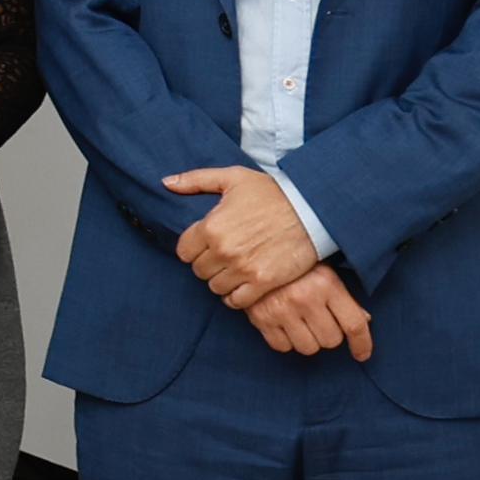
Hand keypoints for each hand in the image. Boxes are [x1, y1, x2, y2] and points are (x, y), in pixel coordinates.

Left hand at [163, 166, 323, 310]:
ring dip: (222, 280)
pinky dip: (236, 296)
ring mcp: (243, 269)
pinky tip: (243, 284)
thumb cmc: (272, 192)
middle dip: (208, 264)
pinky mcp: (263, 282)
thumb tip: (166, 183)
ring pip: (215, 287)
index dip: (194, 248)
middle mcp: (224, 250)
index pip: (184, 251)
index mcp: (211, 226)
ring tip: (234, 269)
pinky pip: (237, 301)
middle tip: (223, 256)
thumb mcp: (233, 177)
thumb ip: (195, 180)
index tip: (206, 245)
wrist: (313, 209)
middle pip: (199, 271)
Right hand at [242, 267, 375, 361]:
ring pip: (308, 347)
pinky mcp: (261, 318)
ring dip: (308, 340)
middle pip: (331, 340)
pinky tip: (285, 325)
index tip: (362, 354)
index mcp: (326, 284)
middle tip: (321, 322)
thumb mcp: (325, 274)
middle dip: (329, 335)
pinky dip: (286, 341)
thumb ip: (344, 299)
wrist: (254, 255)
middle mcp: (304, 298)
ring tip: (302, 323)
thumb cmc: (295, 266)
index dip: (362, 343)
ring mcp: (281, 310)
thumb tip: (363, 321)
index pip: (354, 324)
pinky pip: (282, 346)